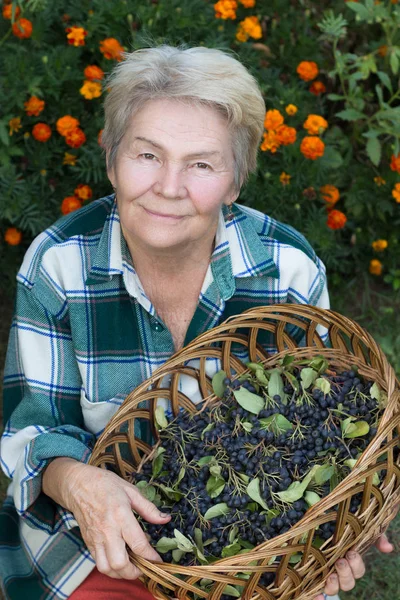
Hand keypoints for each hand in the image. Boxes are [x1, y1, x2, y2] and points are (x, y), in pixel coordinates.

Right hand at [44, 458, 170, 579]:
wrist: (78, 484)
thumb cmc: (106, 484)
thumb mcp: (131, 491)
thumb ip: (148, 508)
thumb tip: (166, 519)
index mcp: (120, 515)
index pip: (138, 544)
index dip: (151, 556)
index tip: (158, 560)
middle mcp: (107, 530)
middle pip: (120, 563)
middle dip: (135, 572)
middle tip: (145, 566)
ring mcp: (96, 538)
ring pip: (106, 568)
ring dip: (121, 573)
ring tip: (132, 566)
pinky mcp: (88, 542)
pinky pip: (98, 563)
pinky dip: (110, 568)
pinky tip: (119, 560)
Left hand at [313, 533, 393, 598]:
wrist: (317, 524)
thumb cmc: (341, 528)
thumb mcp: (359, 528)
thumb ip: (375, 537)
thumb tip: (388, 548)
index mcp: (351, 562)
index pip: (358, 571)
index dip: (356, 565)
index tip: (351, 553)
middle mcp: (340, 571)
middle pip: (349, 583)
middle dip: (346, 573)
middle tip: (341, 561)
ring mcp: (327, 575)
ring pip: (335, 589)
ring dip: (334, 584)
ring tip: (331, 574)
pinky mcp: (313, 576)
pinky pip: (317, 592)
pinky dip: (317, 597)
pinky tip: (316, 595)